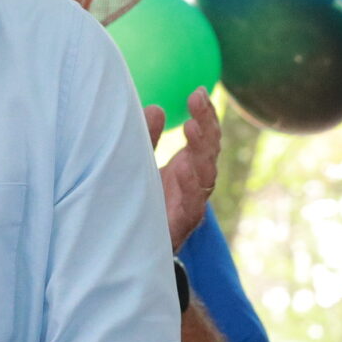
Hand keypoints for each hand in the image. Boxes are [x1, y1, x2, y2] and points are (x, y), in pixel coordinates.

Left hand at [145, 88, 218, 252]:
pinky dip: (190, 186)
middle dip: (206, 123)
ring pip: (206, 174)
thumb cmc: (141, 201)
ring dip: (200, 149)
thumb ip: (146, 138)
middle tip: (196, 100)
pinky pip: (191, 205)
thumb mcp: (139, 163)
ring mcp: (190, 203)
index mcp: (188, 165)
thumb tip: (154, 107)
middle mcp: (194, 182)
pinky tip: (183, 168)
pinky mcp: (181, 225)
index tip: (197, 91)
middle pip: (209, 150)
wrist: (131, 249)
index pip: (204, 136)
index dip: (205, 114)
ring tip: (192, 127)